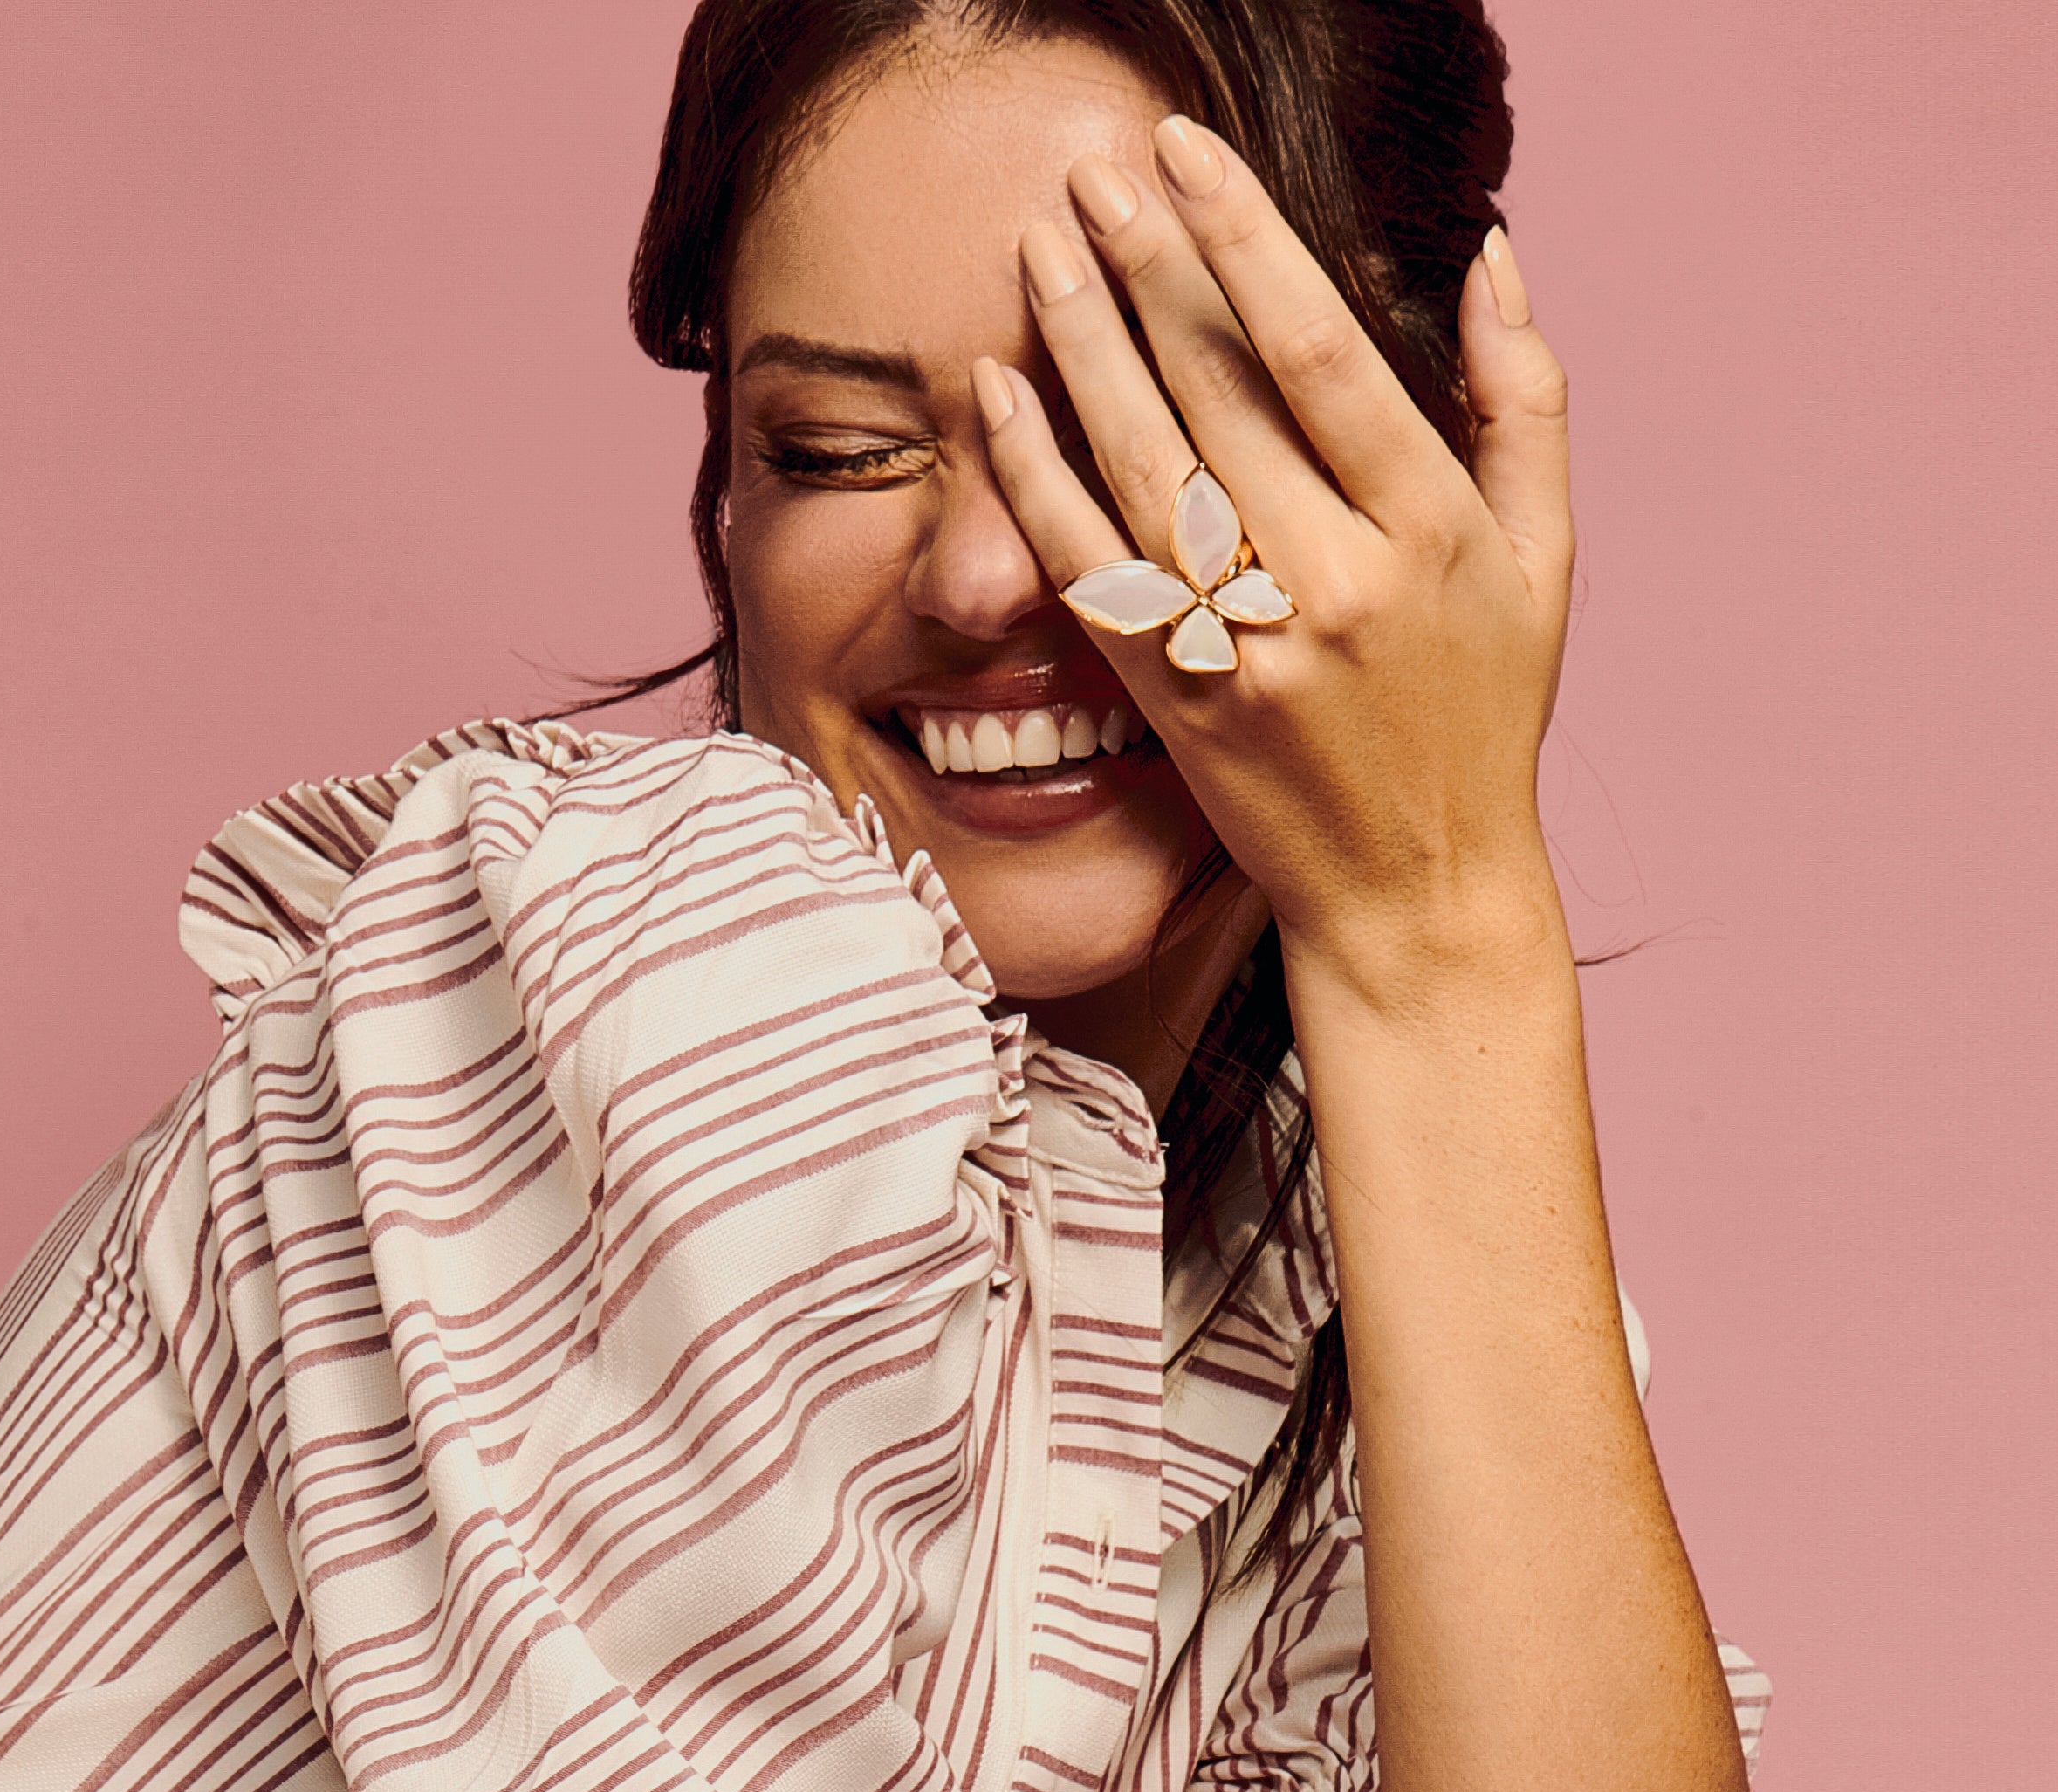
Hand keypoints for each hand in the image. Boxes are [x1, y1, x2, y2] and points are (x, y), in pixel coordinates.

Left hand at [973, 116, 1574, 985]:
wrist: (1410, 889)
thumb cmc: (1481, 716)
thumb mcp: (1544, 562)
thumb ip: (1524, 403)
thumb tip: (1490, 252)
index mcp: (1425, 530)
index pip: (1316, 350)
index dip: (1241, 239)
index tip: (1186, 153)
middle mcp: (1331, 582)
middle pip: (1214, 391)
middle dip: (1145, 265)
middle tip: (1091, 171)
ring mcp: (1243, 646)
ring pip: (1140, 463)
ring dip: (1078, 345)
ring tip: (1042, 248)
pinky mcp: (1173, 697)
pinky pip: (1088, 564)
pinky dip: (1034, 476)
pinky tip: (996, 393)